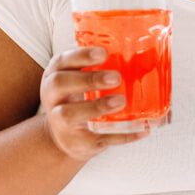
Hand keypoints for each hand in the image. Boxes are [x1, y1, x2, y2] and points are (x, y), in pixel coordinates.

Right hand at [40, 46, 149, 160]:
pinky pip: (97, 139)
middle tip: (116, 77)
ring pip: (68, 114)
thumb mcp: (79, 78)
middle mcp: (53, 97)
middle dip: (88, 79)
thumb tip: (141, 50)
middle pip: (59, 84)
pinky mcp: (77, 143)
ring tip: (121, 101)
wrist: (64, 137)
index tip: (103, 53)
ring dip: (96, 106)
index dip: (81, 55)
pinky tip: (142, 130)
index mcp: (55, 75)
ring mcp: (61, 123)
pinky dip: (122, 135)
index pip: (62, 61)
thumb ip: (98, 65)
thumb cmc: (78, 97)